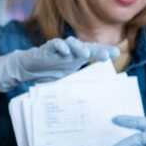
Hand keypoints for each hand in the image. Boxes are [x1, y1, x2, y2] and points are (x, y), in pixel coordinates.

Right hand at [0, 37, 117, 91]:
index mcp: (77, 58)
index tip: (116, 53)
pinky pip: (55, 45)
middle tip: (107, 55)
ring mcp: (59, 49)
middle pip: (86, 47)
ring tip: (85, 54)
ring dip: (79, 48)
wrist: (28, 68)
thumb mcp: (65, 80)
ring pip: (72, 44)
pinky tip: (65, 52)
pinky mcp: (47, 49)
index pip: (93, 53)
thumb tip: (90, 102)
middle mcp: (70, 51)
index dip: (104, 52)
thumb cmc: (49, 73)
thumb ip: (76, 85)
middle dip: (97, 50)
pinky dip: (60, 47)